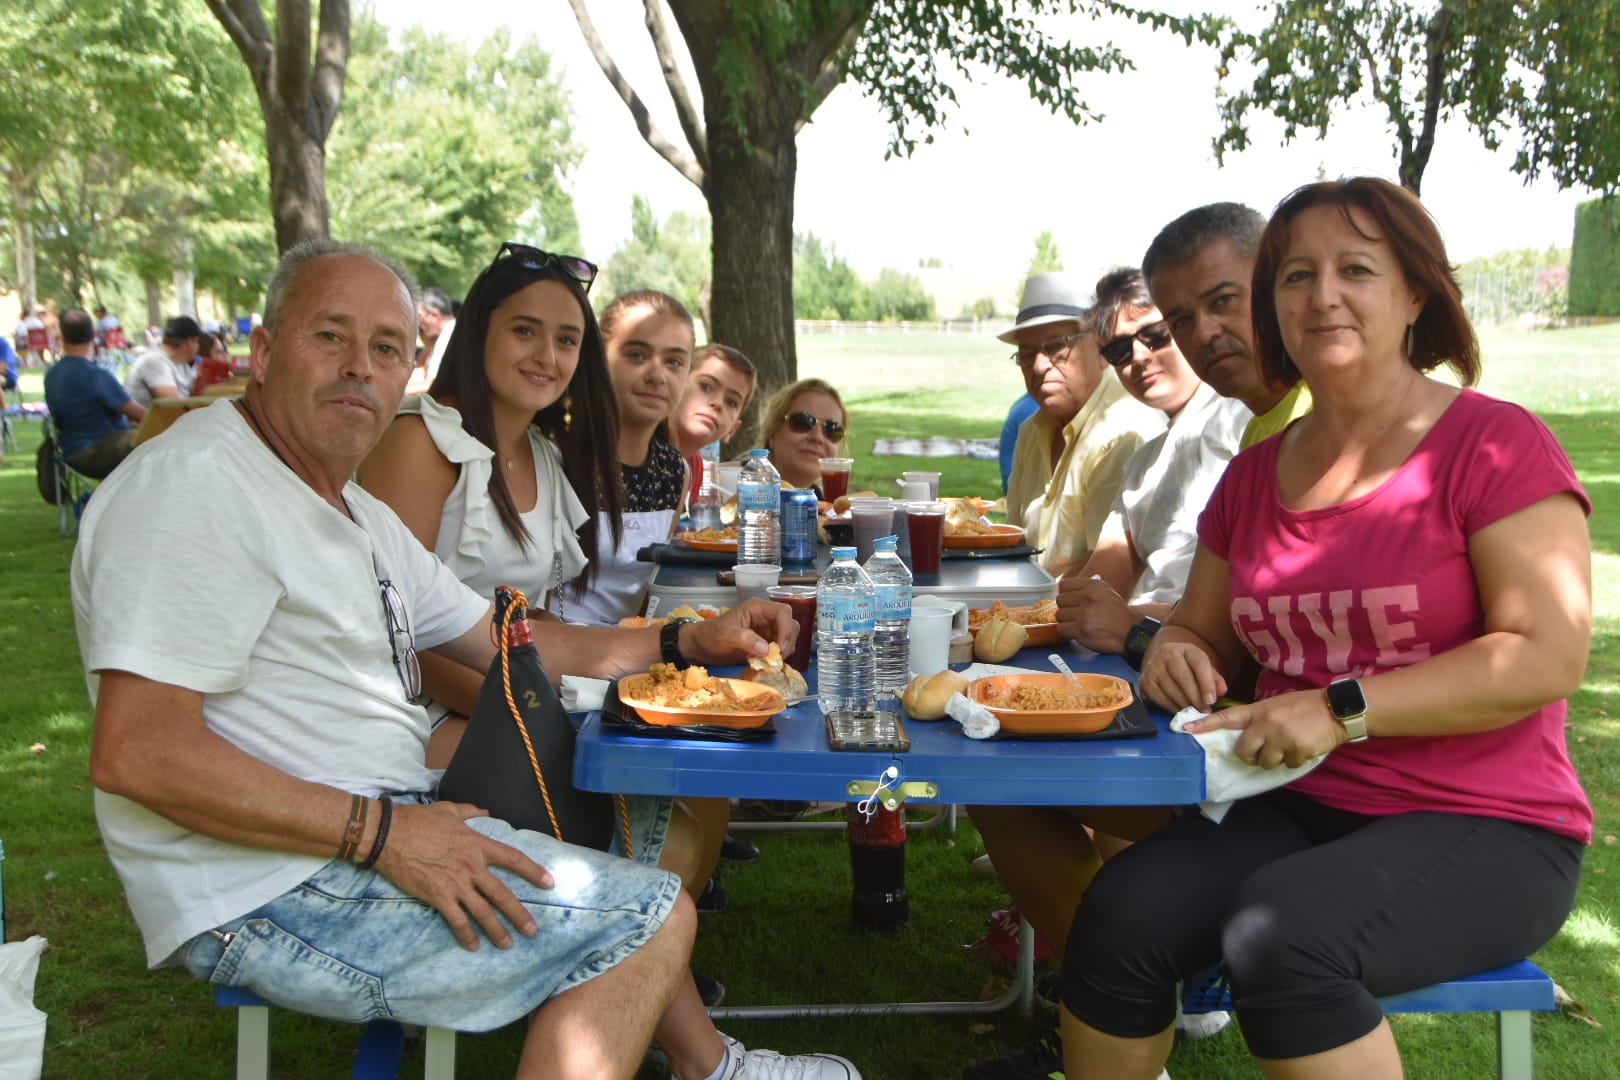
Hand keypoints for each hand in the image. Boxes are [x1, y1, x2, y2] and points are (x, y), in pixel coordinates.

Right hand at [374, 800, 553, 950]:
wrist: (390, 835)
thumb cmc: (419, 820)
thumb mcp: (449, 810)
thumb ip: (470, 812)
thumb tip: (485, 812)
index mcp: (477, 845)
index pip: (513, 859)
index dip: (533, 871)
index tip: (549, 883)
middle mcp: (472, 867)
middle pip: (502, 895)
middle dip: (520, 915)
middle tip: (533, 931)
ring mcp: (456, 884)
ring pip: (483, 913)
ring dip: (497, 931)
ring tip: (508, 944)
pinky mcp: (438, 897)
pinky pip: (457, 921)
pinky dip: (466, 936)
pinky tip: (473, 946)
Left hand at [680, 598, 795, 664]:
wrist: (701, 647)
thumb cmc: (710, 636)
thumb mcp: (724, 636)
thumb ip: (745, 639)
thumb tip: (767, 650)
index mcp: (757, 608)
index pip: (783, 612)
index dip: (786, 629)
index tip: (780, 647)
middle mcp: (765, 617)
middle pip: (790, 625)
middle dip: (787, 642)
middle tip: (776, 658)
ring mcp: (766, 630)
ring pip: (788, 638)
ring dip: (784, 651)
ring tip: (768, 662)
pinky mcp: (765, 643)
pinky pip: (780, 649)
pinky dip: (777, 658)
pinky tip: (765, 664)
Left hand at [1055, 575, 1133, 653]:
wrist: (1131, 633)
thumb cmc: (1118, 614)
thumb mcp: (1106, 592)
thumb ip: (1087, 588)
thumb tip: (1063, 590)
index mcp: (1093, 585)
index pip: (1063, 585)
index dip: (1064, 594)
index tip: (1069, 602)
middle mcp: (1088, 597)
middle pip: (1060, 600)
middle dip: (1065, 609)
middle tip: (1074, 615)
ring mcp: (1084, 614)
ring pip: (1059, 615)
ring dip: (1066, 622)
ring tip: (1077, 625)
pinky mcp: (1081, 630)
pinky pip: (1061, 629)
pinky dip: (1066, 633)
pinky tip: (1076, 633)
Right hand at [1140, 641, 1227, 711]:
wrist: (1163, 664)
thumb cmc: (1187, 669)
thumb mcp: (1203, 669)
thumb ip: (1214, 679)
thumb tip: (1221, 691)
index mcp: (1185, 648)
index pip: (1198, 663)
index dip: (1206, 682)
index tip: (1211, 700)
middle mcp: (1166, 654)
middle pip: (1183, 678)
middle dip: (1196, 698)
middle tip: (1205, 711)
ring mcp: (1153, 667)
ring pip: (1171, 690)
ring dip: (1185, 705)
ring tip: (1195, 713)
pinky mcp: (1145, 682)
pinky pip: (1161, 699)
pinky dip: (1173, 708)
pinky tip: (1181, 711)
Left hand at [1184, 689, 1344, 768]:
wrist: (1336, 709)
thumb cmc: (1304, 707)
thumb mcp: (1276, 706)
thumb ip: (1258, 720)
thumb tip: (1244, 739)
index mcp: (1258, 710)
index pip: (1226, 717)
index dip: (1205, 724)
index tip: (1184, 729)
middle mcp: (1265, 723)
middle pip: (1244, 751)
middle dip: (1252, 755)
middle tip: (1266, 749)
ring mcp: (1280, 737)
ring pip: (1265, 762)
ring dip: (1275, 759)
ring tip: (1289, 745)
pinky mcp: (1295, 750)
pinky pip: (1287, 765)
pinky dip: (1294, 760)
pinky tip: (1303, 747)